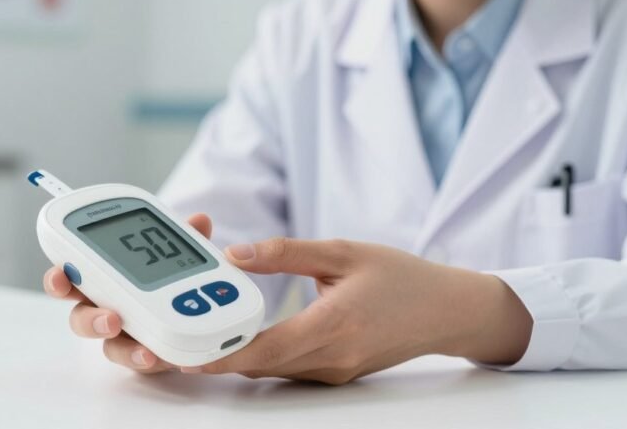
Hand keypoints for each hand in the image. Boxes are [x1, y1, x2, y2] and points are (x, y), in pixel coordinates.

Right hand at [42, 213, 214, 374]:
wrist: (201, 319)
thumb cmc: (178, 280)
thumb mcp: (186, 255)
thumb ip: (188, 239)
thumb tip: (200, 221)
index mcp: (109, 278)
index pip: (76, 275)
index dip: (60, 277)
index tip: (60, 276)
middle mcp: (110, 308)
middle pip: (82, 318)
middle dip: (88, 320)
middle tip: (110, 320)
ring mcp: (125, 336)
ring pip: (109, 347)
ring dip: (126, 349)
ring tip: (144, 349)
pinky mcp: (143, 356)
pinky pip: (138, 361)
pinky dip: (147, 358)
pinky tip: (161, 355)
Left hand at [184, 238, 532, 384]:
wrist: (447, 311)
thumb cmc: (401, 277)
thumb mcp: (343, 251)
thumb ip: (286, 253)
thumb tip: (237, 254)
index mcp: (334, 324)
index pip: (267, 348)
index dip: (224, 354)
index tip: (189, 353)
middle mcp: (333, 357)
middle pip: (261, 365)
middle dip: (218, 357)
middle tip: (179, 341)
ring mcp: (335, 371)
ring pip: (273, 370)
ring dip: (238, 357)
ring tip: (202, 335)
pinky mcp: (337, 373)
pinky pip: (290, 369)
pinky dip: (263, 356)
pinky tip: (245, 336)